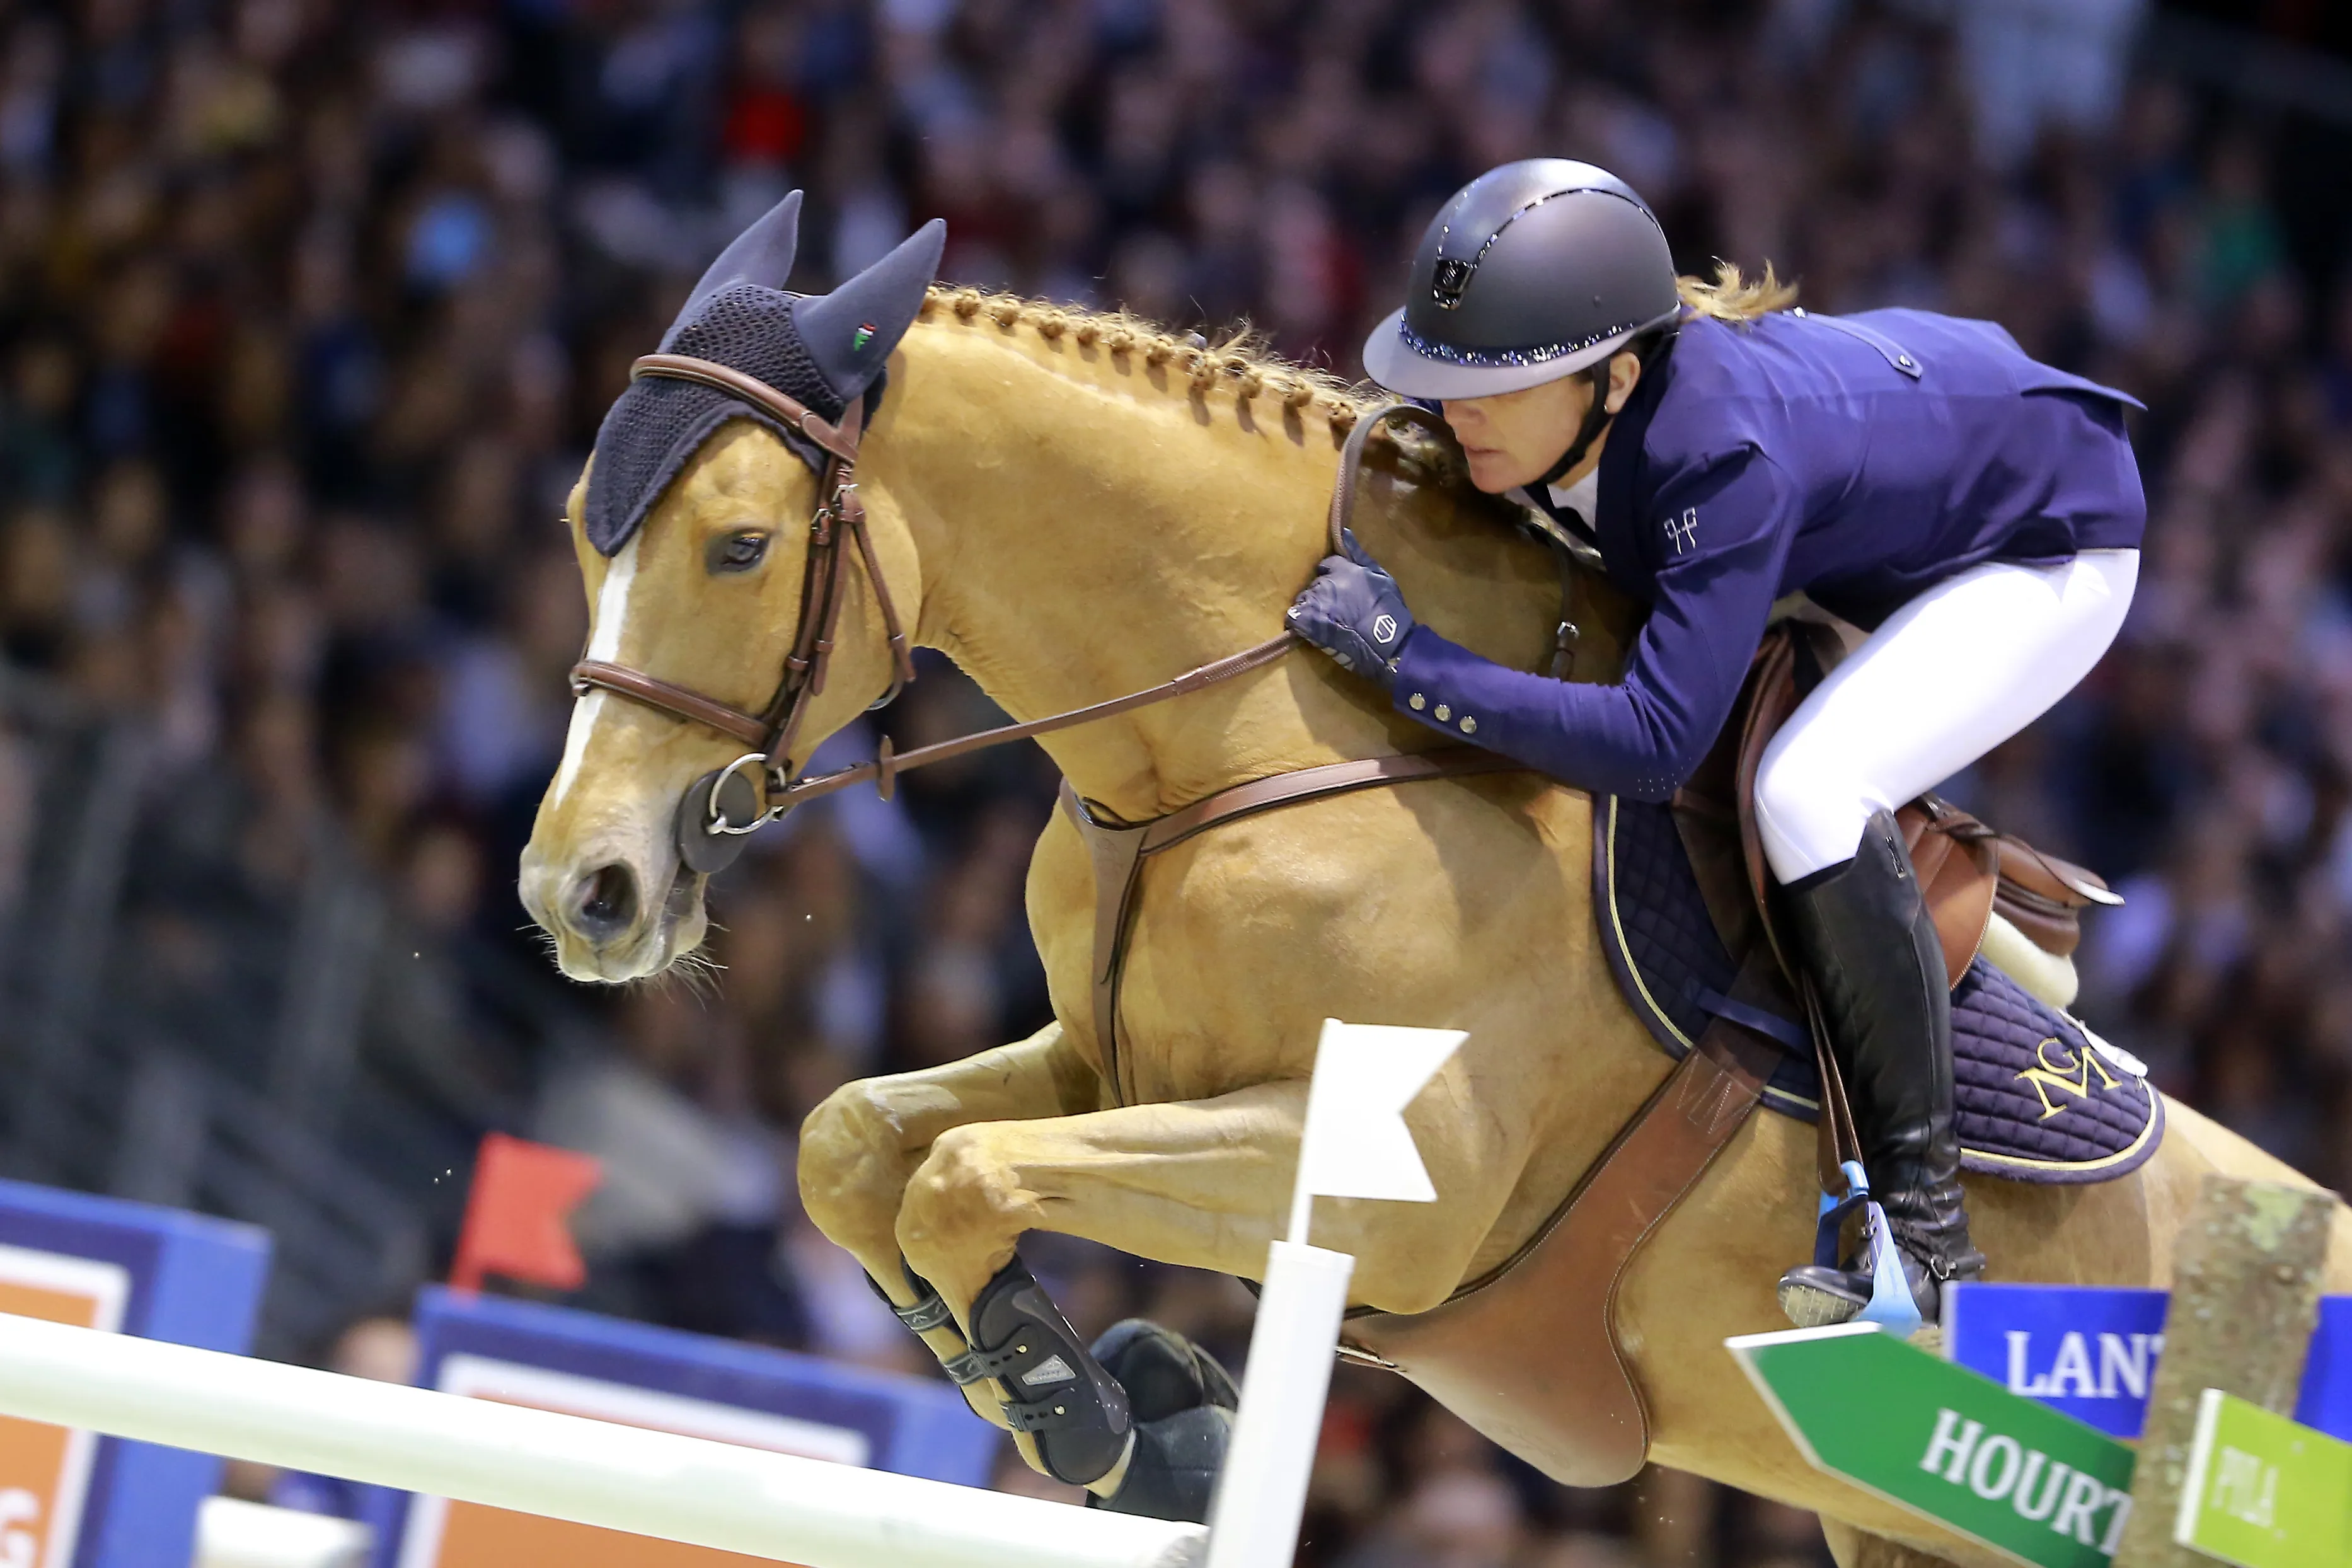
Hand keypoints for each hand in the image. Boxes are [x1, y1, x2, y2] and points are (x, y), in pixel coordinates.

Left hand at [1286, 529, 1416, 689]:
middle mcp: (1325, 584)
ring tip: (1327, 619)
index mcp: (1343, 570)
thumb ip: (1359, 555)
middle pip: (1315, 583)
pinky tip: (1310, 627)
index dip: (1333, 575)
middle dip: (1323, 591)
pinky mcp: (1308, 624)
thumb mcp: (1381, 576)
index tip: (1341, 586)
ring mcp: (1315, 604)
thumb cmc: (1388, 607)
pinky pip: (1294, 617)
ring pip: (1304, 598)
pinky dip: (1299, 621)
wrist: (1386, 643)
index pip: (1327, 565)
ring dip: (1312, 606)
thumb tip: (1343, 532)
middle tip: (1337, 606)